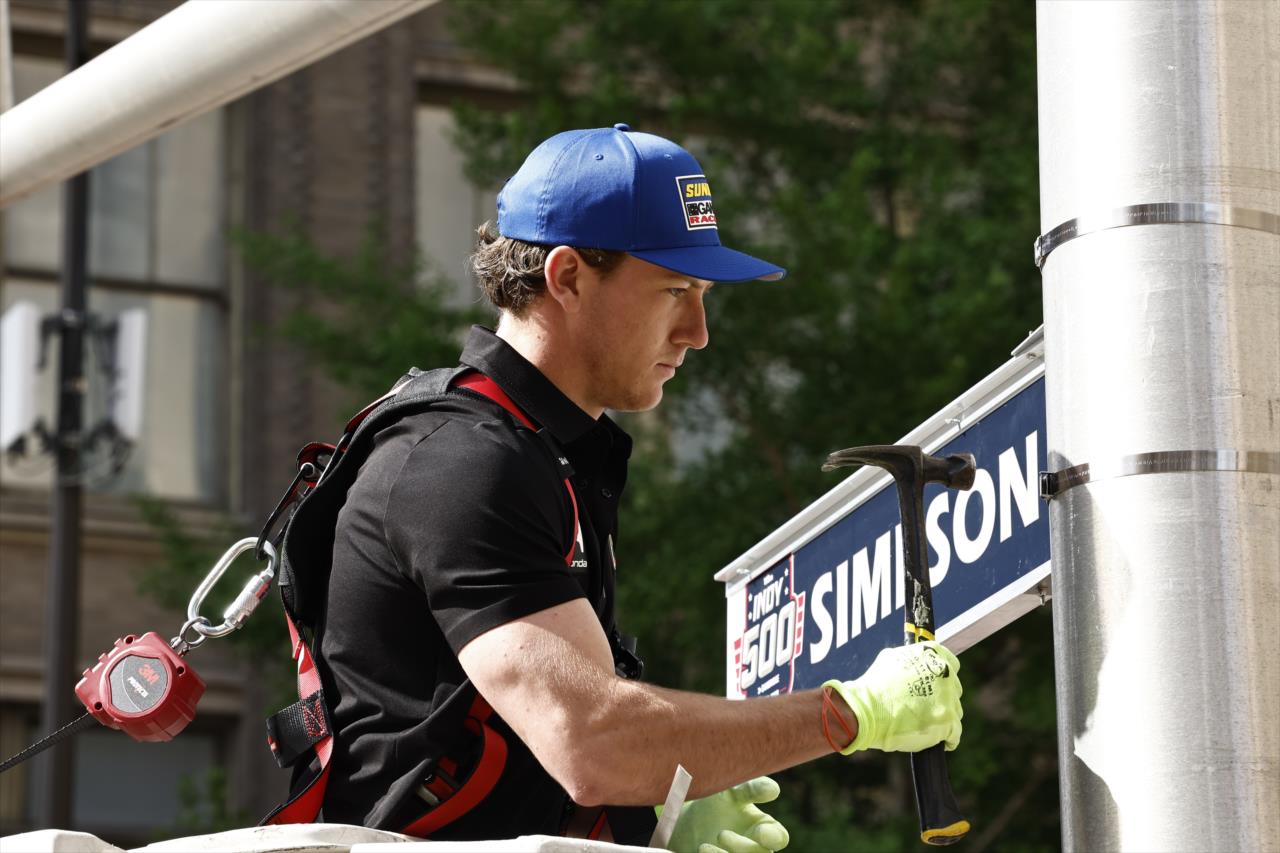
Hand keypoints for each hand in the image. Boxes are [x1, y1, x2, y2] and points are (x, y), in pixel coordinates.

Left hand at [666, 776, 789, 852]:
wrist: (688, 820)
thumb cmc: (718, 803)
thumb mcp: (731, 791)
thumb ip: (751, 789)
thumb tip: (773, 790)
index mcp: (765, 828)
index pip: (779, 837)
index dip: (772, 837)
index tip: (760, 831)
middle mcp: (756, 849)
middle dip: (742, 848)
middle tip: (721, 834)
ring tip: (703, 846)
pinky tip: (701, 850)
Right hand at [824, 641, 962, 754]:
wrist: (866, 710)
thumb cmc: (874, 686)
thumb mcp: (892, 659)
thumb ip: (912, 660)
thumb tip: (918, 663)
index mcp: (932, 654)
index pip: (951, 665)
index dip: (942, 678)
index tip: (935, 687)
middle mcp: (944, 672)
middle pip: (954, 689)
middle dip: (942, 698)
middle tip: (925, 707)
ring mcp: (947, 697)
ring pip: (955, 711)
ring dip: (943, 717)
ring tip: (924, 723)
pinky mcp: (947, 720)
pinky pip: (955, 734)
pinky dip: (947, 738)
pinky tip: (938, 739)